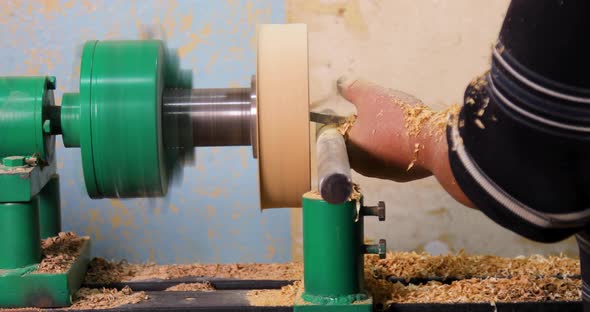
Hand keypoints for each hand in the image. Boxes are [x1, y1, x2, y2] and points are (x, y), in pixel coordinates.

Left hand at [337, 76, 473, 206]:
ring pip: (378, 149)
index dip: (349, 118)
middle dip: (368, 126)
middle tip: (382, 112)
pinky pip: (396, 156)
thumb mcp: (371, 96)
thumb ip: (353, 89)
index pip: (340, 134)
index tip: (360, 109)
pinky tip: (410, 133)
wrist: (434, 143)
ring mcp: (384, 173)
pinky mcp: (403, 175)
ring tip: (398, 120)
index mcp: (350, 150)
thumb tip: (341, 84)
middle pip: (360, 142)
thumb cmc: (397, 120)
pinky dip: (400, 145)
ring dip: (385, 136)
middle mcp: (363, 167)